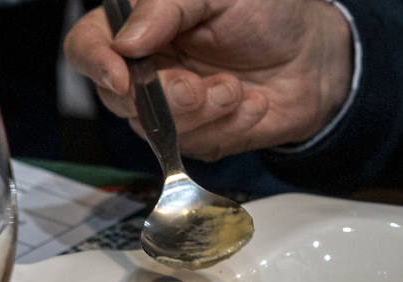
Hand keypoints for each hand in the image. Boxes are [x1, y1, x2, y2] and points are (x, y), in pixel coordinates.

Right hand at [62, 0, 353, 159]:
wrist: (315, 55)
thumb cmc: (267, 12)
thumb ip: (166, 6)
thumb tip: (127, 41)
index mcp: (140, 26)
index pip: (87, 46)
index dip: (95, 62)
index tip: (123, 75)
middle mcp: (146, 69)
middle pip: (118, 98)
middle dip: (161, 99)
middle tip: (196, 87)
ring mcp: (169, 108)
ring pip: (154, 131)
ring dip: (200, 114)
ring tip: (236, 90)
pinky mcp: (198, 137)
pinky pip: (195, 147)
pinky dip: (228, 126)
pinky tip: (252, 104)